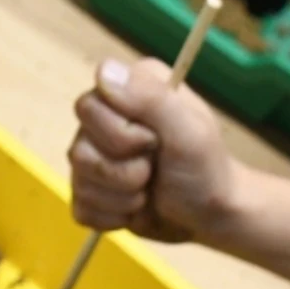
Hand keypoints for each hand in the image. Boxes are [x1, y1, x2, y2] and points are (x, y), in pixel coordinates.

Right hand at [69, 58, 238, 243]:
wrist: (210, 215)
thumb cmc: (206, 168)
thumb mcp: (189, 130)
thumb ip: (151, 97)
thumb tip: (104, 71)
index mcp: (128, 90)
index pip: (89, 107)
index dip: (120, 134)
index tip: (154, 142)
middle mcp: (105, 118)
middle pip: (79, 149)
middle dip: (123, 171)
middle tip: (154, 169)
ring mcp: (94, 156)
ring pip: (80, 181)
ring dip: (123, 197)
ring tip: (149, 191)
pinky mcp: (91, 192)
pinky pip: (82, 208)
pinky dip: (114, 216)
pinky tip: (136, 209)